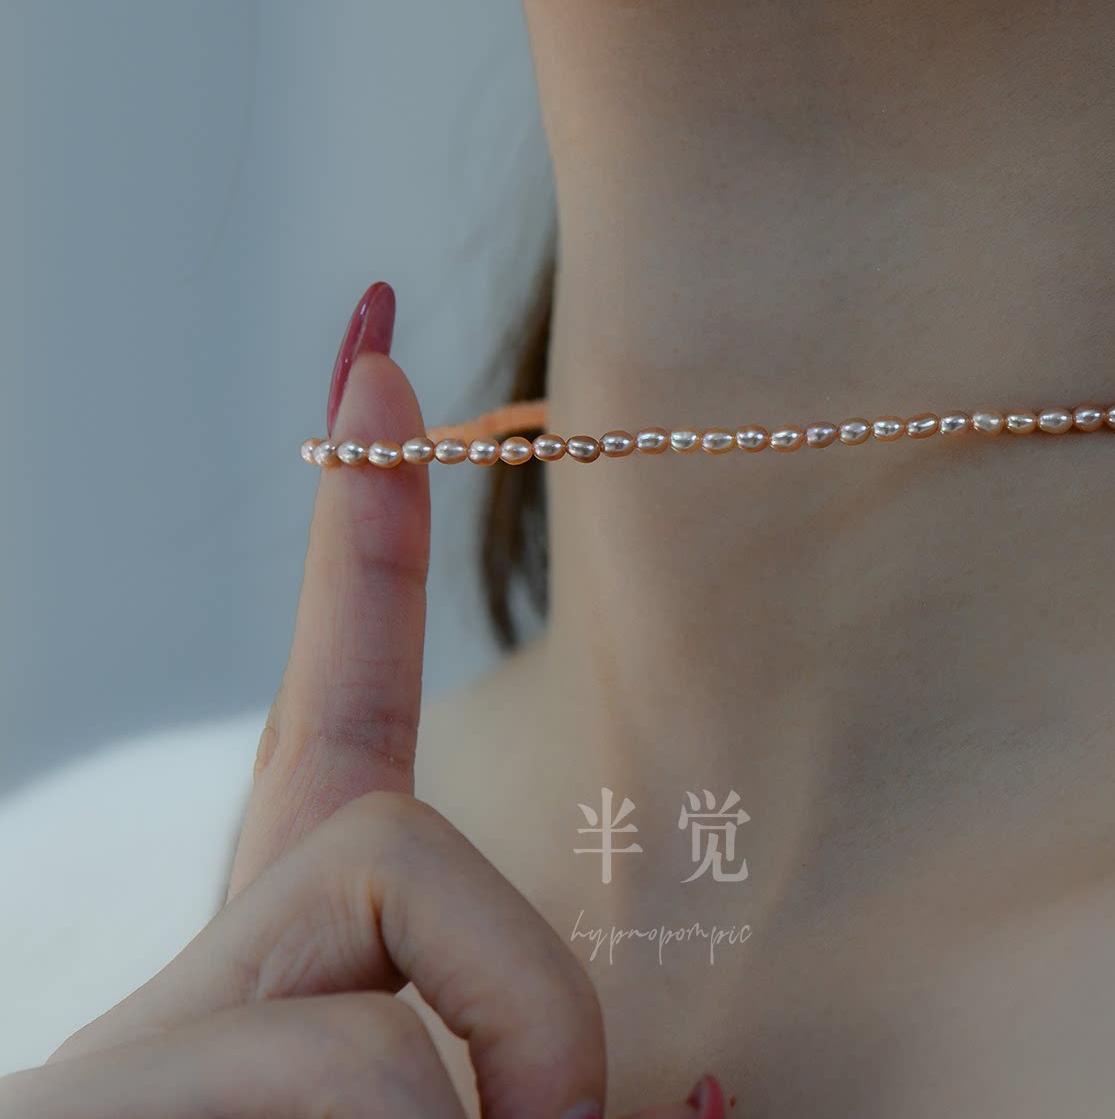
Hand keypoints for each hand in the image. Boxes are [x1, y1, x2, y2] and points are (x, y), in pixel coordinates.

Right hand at [0, 283, 716, 1118]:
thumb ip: (566, 1086)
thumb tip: (717, 1095)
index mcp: (295, 949)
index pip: (332, 685)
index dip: (354, 520)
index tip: (376, 352)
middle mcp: (203, 959)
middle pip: (408, 847)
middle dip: (528, 1026)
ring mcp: (142, 1041)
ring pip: (395, 1036)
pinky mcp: (115, 1098)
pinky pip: (370, 1108)